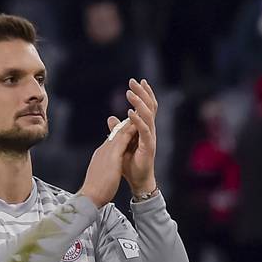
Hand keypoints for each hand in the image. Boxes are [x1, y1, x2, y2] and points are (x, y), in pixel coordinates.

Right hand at [79, 120, 137, 207]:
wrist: (89, 197)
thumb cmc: (94, 192)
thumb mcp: (99, 177)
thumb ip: (102, 170)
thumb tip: (104, 171)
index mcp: (100, 157)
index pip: (111, 142)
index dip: (119, 135)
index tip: (126, 129)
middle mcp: (103, 151)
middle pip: (115, 135)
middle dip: (124, 126)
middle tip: (133, 116)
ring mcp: (106, 152)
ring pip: (119, 134)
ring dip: (127, 124)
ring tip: (136, 114)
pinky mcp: (112, 156)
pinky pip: (122, 140)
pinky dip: (128, 131)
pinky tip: (136, 125)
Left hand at [107, 78, 157, 195]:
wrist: (137, 181)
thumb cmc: (130, 164)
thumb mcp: (121, 143)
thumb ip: (118, 130)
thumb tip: (111, 118)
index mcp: (144, 129)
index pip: (146, 107)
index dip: (143, 94)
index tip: (137, 81)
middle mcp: (149, 131)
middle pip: (149, 107)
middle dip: (142, 93)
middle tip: (133, 81)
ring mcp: (150, 138)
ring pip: (147, 116)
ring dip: (139, 103)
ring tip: (130, 93)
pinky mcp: (148, 147)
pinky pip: (144, 130)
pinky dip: (137, 121)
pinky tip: (130, 112)